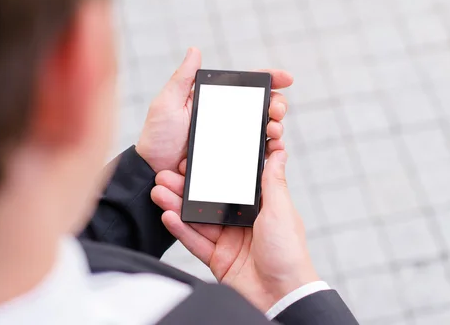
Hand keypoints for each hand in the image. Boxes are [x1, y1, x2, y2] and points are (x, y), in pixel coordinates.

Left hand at [136, 47, 293, 172]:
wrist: (154, 171)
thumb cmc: (157, 136)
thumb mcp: (167, 103)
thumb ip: (182, 78)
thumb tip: (195, 50)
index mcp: (216, 101)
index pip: (247, 86)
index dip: (270, 79)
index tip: (286, 79)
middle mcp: (228, 118)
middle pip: (264, 106)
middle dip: (278, 104)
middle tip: (276, 110)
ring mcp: (233, 139)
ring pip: (266, 128)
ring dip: (277, 126)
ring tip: (274, 129)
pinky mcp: (234, 159)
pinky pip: (259, 152)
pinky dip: (271, 148)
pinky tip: (274, 146)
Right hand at [151, 151, 319, 311]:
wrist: (282, 296)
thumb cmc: (289, 253)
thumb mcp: (281, 210)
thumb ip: (273, 181)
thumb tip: (279, 152)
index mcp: (260, 207)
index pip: (233, 184)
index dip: (215, 171)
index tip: (197, 159)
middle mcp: (243, 222)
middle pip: (210, 200)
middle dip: (188, 188)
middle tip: (168, 174)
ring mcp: (229, 240)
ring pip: (199, 218)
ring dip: (178, 205)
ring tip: (160, 191)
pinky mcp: (218, 259)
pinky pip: (196, 241)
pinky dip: (181, 229)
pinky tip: (168, 215)